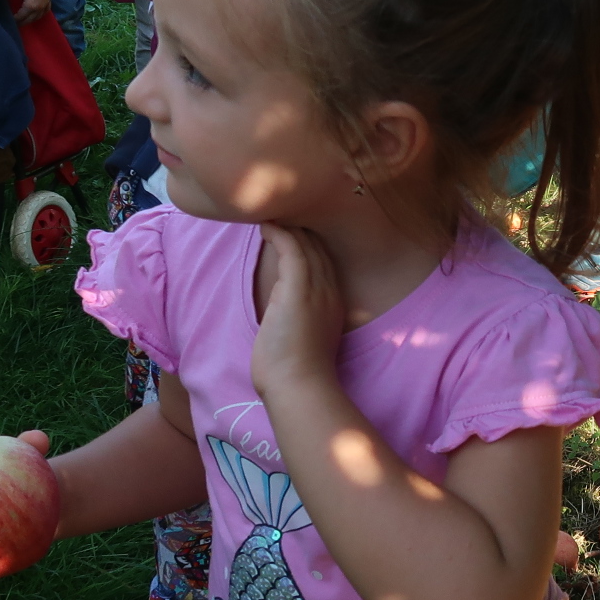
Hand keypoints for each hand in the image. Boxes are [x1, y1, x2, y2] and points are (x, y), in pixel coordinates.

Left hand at [12, 0, 51, 23]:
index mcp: (30, 6)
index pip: (20, 17)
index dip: (14, 20)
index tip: (8, 21)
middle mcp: (38, 9)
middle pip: (29, 20)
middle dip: (21, 22)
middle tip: (14, 24)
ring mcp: (44, 6)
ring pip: (37, 18)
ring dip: (30, 20)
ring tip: (23, 20)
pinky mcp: (48, 2)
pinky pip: (44, 13)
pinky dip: (39, 15)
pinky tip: (35, 15)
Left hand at [250, 225, 346, 400]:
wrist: (298, 386)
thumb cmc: (293, 375)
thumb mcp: (298, 343)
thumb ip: (293, 324)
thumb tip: (277, 318)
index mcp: (332, 306)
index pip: (323, 266)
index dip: (309, 247)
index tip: (292, 232)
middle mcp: (330, 293)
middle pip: (319, 251)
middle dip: (301, 231)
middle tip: (282, 213)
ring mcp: (317, 290)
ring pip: (307, 246)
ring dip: (289, 228)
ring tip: (271, 213)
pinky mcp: (299, 289)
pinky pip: (293, 250)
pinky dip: (280, 234)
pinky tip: (267, 225)